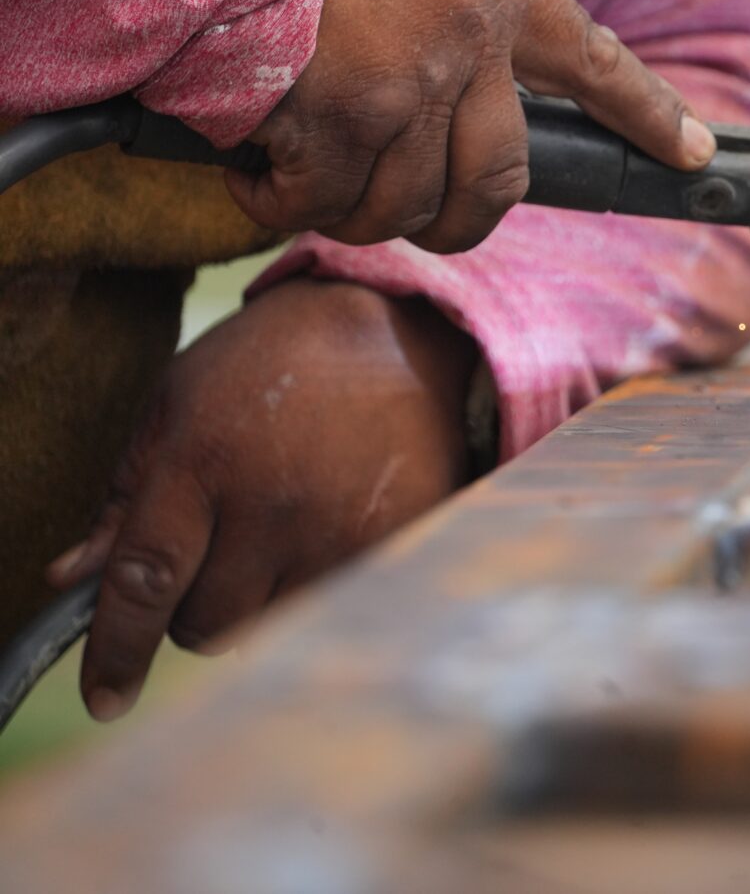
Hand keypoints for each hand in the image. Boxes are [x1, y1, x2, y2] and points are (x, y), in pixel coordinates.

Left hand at [47, 278, 477, 720]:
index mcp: (204, 461)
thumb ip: (125, 494)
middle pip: (206, 624)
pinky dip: (315, 585)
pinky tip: (327, 525)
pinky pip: (332, 606)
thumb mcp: (178, 401)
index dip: (116, 650)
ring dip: (256, 599)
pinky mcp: (397, 541)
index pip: (144, 580)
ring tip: (277, 532)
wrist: (398, 330)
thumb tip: (71, 578)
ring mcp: (342, 528)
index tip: (104, 699)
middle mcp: (273, 505)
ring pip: (269, 625)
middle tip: (215, 552)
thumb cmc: (272, 361)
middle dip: (193, 606)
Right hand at [227, 0, 715, 253]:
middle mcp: (468, 47)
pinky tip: (255, 164)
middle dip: (459, 224)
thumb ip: (453, 27)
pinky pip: (322, 204)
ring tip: (302, 166)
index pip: (593, 60)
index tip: (692, 150)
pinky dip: (280, 199)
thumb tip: (457, 123)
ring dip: (349, 209)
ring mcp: (409, 88)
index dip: (647, 112)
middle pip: (497, 185)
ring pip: (402, 207)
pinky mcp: (342, 121)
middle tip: (424, 225)